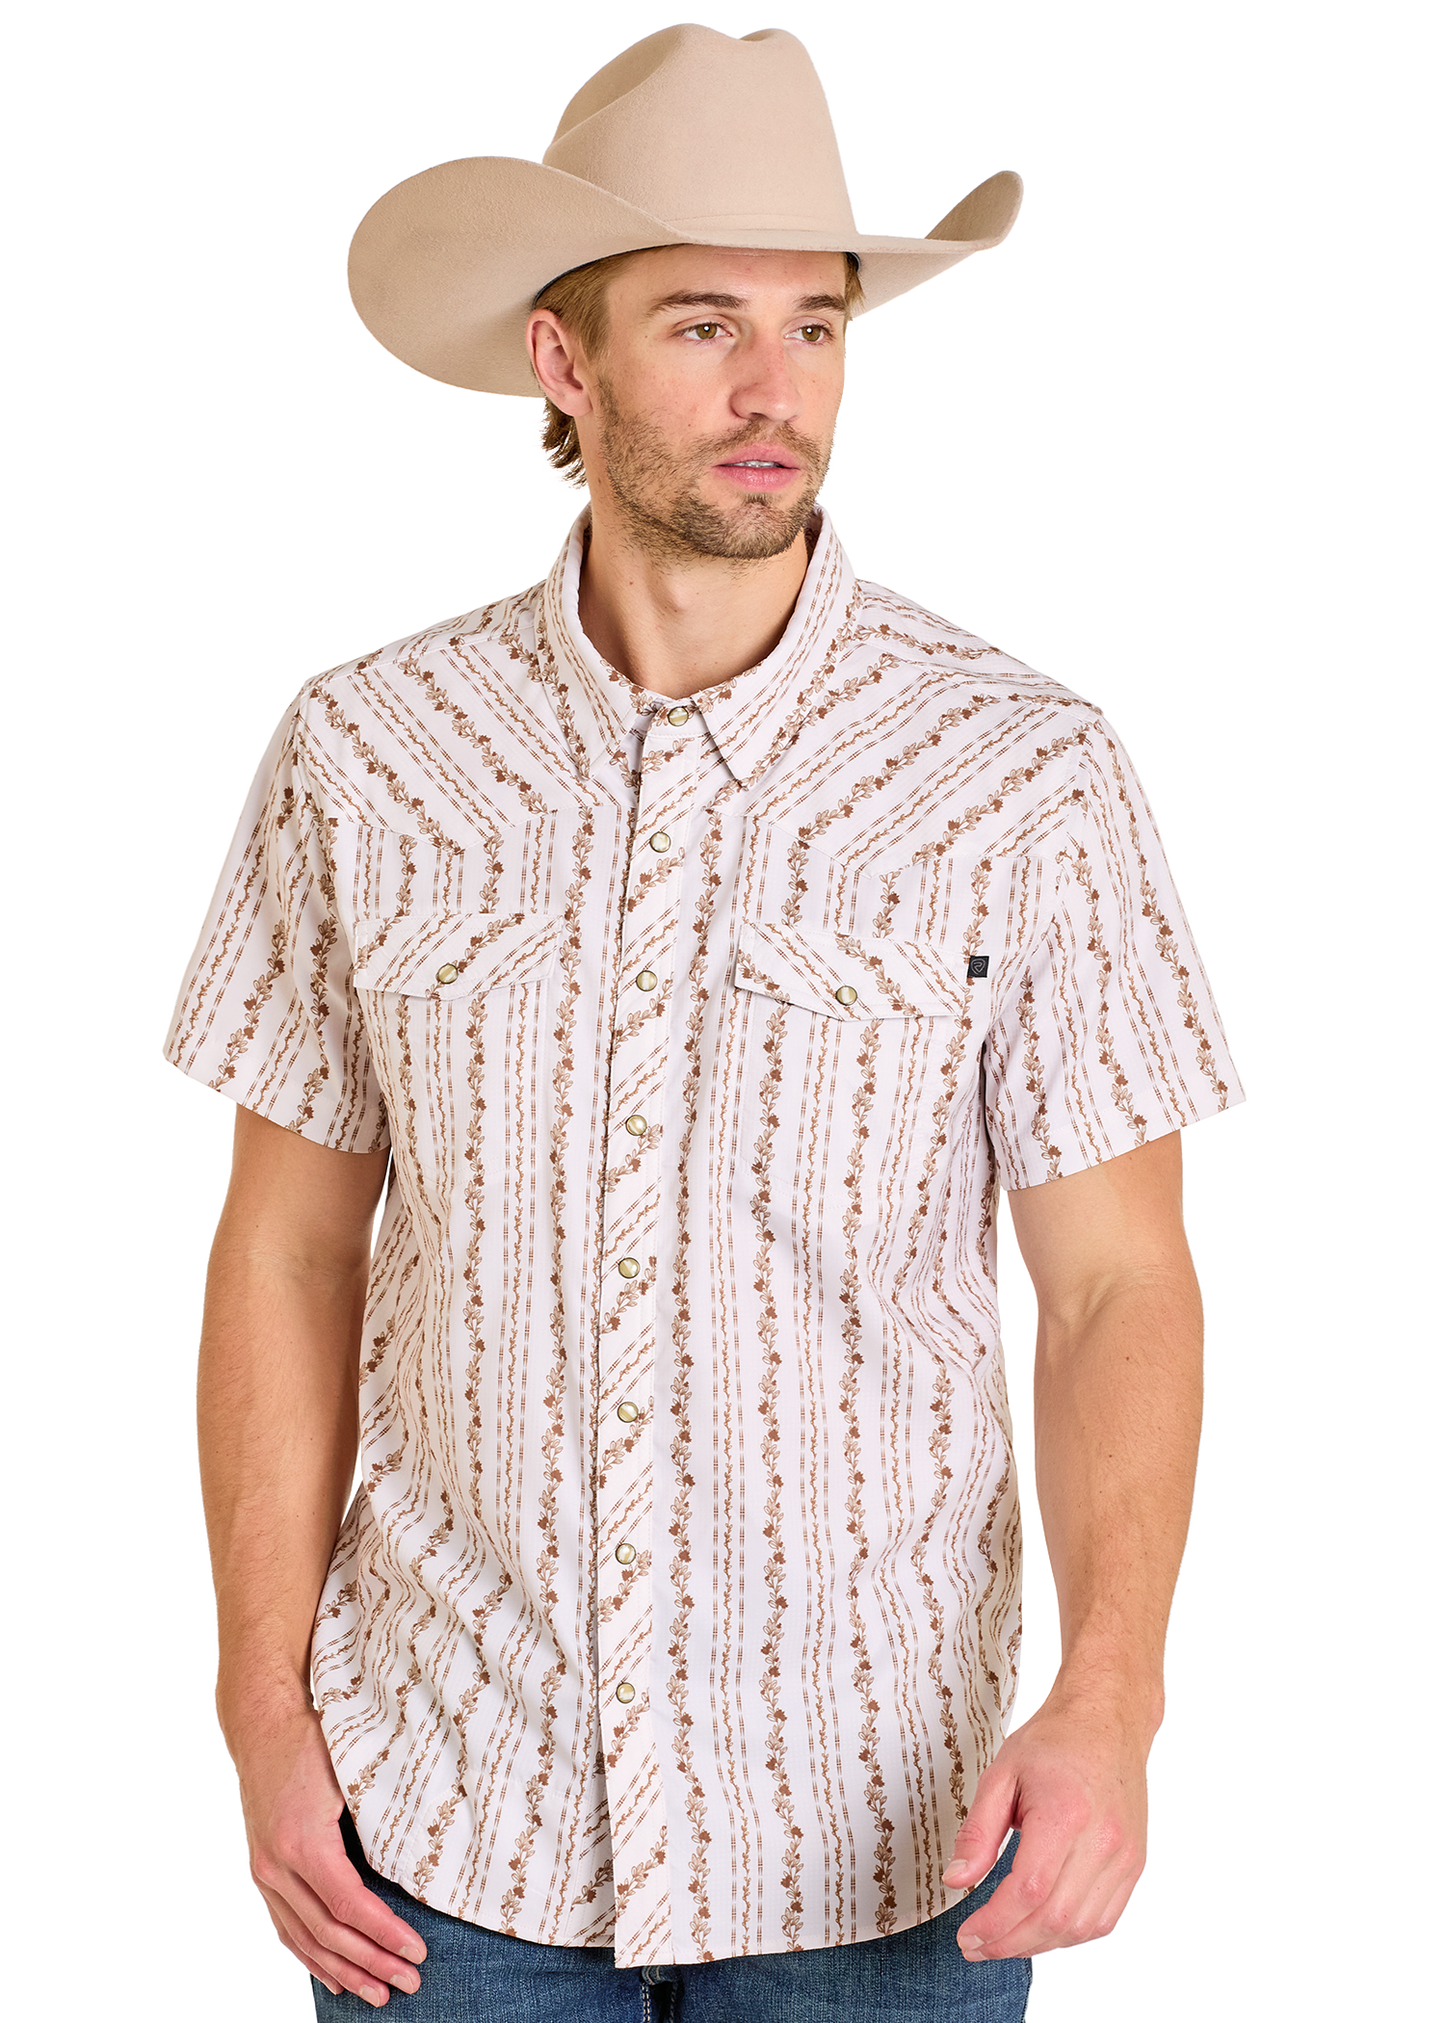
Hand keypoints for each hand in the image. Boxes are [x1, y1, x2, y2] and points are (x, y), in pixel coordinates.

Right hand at [228, 1698, 427, 2006]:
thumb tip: (424, 1852)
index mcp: (303, 1842)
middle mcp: (277, 1866)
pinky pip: (285, 1927)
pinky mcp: (261, 1873)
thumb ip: (377, 1816)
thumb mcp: (350, 1771)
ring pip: (305, 1939)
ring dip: (343, 1971)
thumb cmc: (314, 1742)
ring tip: (378, 1995)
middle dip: (372, 1962)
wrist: (263, 1726)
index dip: (384, 1934)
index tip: (418, 1952)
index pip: (349, 1905)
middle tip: (410, 1984)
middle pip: (328, 1932)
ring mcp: (264, 1873)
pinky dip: (310, 1957)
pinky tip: (332, 1977)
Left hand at [941, 1689, 1152, 1962]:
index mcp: (1065, 1814)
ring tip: (1002, 1940)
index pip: (1028, 1892)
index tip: (965, 1935)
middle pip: (1054, 1919)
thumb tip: (956, 1881)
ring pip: (1080, 1928)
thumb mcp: (1001, 1773)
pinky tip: (1039, 1928)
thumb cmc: (1053, 1742)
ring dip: (1037, 1945)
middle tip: (974, 1946)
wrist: (1108, 1720)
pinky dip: (1068, 1934)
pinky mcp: (1134, 1865)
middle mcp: (1103, 1841)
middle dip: (1009, 1943)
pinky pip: (1103, 1920)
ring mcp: (1125, 1857)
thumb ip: (978, 1831)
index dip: (994, 1925)